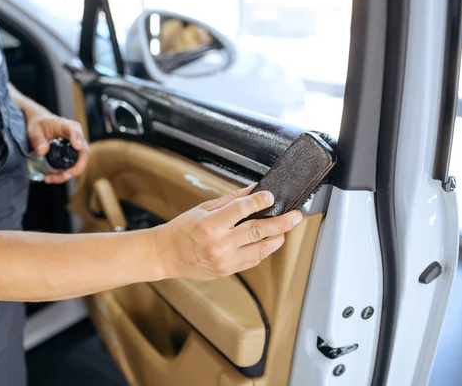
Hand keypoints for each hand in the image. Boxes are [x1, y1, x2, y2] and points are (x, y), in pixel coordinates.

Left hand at [26, 111, 90, 183]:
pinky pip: (74, 167)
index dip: (77, 139)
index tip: (77, 146)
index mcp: (67, 126)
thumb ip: (38, 140)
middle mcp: (77, 137)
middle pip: (84, 153)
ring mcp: (77, 147)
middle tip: (64, 175)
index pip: (75, 131)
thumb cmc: (39, 125)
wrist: (42, 124)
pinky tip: (51, 177)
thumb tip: (42, 152)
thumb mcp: (34, 131)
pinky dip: (64, 174)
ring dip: (68, 174)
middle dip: (77, 167)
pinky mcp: (74, 155)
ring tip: (49, 179)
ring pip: (80, 163)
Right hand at [154, 185, 302, 279]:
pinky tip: (267, 240)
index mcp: (210, 225)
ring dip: (277, 237)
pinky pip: (253, 260)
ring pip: (261, 249)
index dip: (259, 201)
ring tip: (285, 228)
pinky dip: (263, 249)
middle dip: (281, 222)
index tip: (271, 197)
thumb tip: (254, 189)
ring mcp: (224, 260)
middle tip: (295, 216)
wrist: (166, 255)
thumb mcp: (203, 208)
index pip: (242, 210)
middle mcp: (219, 244)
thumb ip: (231, 200)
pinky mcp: (228, 271)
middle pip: (258, 231)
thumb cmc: (182, 229)